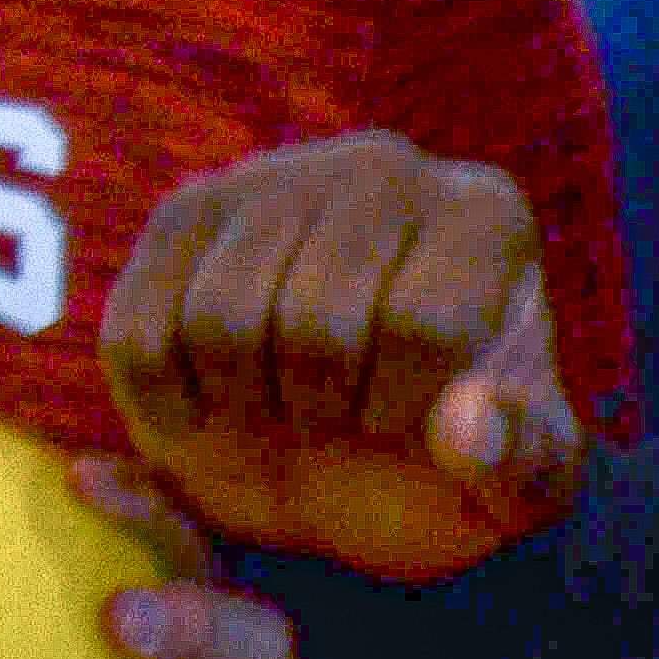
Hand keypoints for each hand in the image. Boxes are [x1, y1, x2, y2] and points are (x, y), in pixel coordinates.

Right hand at [98, 133, 587, 585]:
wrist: (352, 449)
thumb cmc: (445, 462)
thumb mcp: (514, 490)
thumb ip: (520, 464)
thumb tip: (465, 423)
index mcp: (484, 218)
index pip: (424, 324)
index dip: (401, 411)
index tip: (405, 422)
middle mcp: (382, 168)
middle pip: (315, 325)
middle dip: (319, 412)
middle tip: (333, 422)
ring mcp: (272, 178)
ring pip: (219, 321)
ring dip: (244, 404)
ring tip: (281, 407)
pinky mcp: (184, 215)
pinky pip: (138, 332)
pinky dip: (166, 405)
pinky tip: (211, 408)